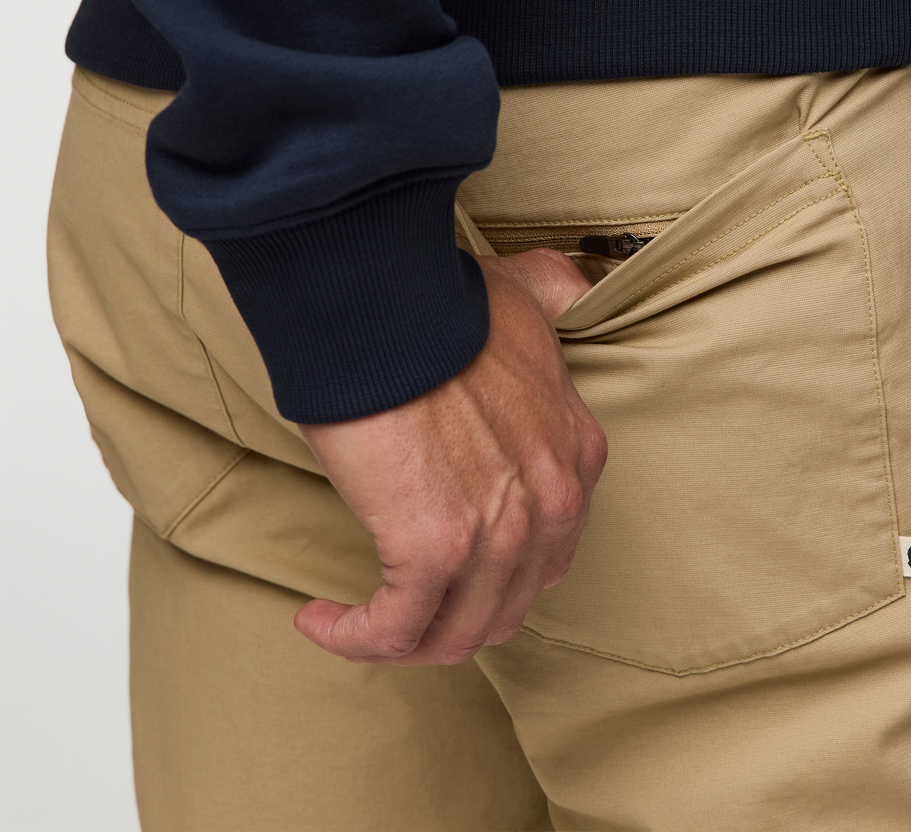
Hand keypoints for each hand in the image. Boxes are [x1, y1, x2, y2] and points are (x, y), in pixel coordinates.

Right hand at [293, 249, 605, 664]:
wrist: (390, 307)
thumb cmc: (444, 304)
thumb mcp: (530, 295)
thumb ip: (558, 296)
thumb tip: (569, 285)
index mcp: (575, 458)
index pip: (549, 557)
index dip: (495, 574)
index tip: (443, 564)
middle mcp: (551, 503)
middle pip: (505, 606)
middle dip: (452, 617)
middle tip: (399, 600)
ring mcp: (499, 532)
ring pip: (455, 632)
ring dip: (403, 639)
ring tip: (356, 620)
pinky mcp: (432, 548)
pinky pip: (396, 630)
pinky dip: (356, 637)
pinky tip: (321, 617)